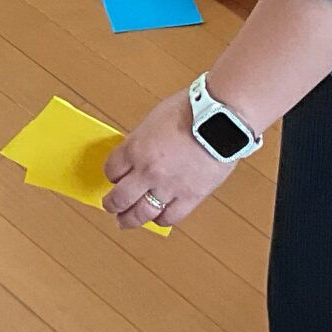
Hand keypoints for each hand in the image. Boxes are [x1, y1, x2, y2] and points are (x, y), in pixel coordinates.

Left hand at [101, 90, 234, 229]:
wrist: (222, 119)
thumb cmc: (191, 110)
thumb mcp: (153, 120)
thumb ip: (141, 141)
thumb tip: (135, 155)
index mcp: (135, 148)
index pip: (111, 171)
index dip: (111, 175)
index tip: (114, 177)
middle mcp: (147, 171)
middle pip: (119, 198)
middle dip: (112, 204)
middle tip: (110, 206)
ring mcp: (168, 187)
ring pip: (141, 214)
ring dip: (129, 220)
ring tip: (125, 221)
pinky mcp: (190, 197)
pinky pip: (170, 217)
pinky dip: (160, 219)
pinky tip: (157, 217)